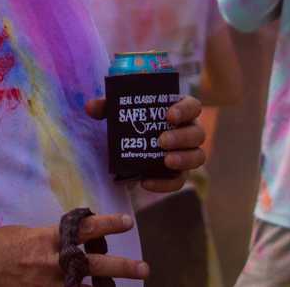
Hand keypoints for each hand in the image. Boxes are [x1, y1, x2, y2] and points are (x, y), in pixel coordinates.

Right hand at [0, 212, 143, 284]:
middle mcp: (50, 264)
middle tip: (144, 268)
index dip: (107, 224)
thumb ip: (49, 239)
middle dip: (122, 267)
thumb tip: (69, 241)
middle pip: (94, 267)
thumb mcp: (23, 234)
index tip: (127, 221)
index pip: (83, 229)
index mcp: (46, 240)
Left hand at [81, 94, 205, 190]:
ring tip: (166, 161)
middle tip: (161, 141)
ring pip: (198, 157)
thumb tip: (91, 107)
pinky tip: (147, 182)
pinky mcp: (179, 174)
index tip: (169, 116)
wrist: (129, 148)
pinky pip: (179, 181)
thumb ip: (106, 107)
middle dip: (181, 138)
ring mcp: (187, 153)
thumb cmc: (131, 121)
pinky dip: (165, 184)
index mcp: (179, 110)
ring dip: (184, 159)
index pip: (193, 105)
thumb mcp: (119, 112)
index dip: (185, 110)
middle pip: (197, 133)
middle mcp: (189, 131)